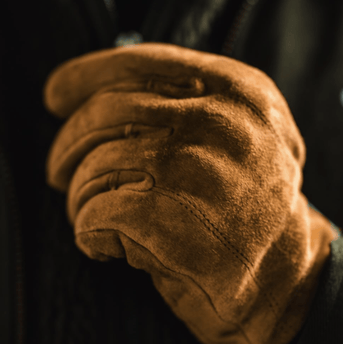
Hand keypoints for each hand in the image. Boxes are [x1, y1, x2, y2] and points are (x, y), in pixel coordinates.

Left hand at [43, 43, 338, 343]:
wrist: (284, 280)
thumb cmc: (248, 208)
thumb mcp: (241, 135)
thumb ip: (188, 103)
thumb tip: (97, 94)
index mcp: (237, 91)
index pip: (139, 63)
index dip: (85, 77)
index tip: (57, 96)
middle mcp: (221, 124)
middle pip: (106, 113)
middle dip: (68, 146)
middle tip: (61, 172)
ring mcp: (198, 174)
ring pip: (95, 166)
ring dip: (79, 197)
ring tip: (90, 215)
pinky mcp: (174, 227)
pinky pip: (97, 214)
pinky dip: (88, 231)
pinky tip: (104, 245)